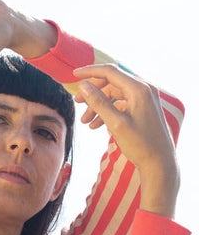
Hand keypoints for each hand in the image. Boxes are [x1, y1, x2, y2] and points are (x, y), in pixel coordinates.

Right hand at [74, 64, 179, 217]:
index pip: (110, 72)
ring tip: (86, 123)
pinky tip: (100, 127)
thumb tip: (83, 86)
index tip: (74, 75)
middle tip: (77, 104)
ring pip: (115, 95)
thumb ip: (99, 102)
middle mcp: (144, 90)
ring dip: (99, 106)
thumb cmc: (140, 145)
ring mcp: (145, 99)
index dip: (90, 71)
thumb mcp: (115, 123)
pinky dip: (109, 112)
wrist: (159, 163)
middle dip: (93, 93)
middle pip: (112, 82)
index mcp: (138, 89)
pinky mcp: (144, 109)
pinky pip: (122, 104)